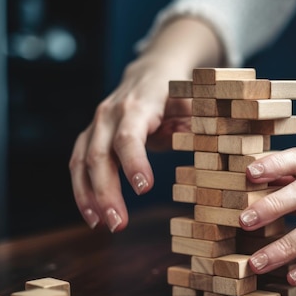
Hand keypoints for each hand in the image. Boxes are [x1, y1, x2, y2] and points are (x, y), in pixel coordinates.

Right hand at [68, 17, 221, 231]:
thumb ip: (203, 124)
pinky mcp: (89, 137)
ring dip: (89, 197)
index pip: (129, 135)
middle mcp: (109, 114)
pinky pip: (78, 165)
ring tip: (102, 225)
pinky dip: (82, 192)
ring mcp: (96, 125)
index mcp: (139, 105)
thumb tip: (217, 147)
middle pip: (99, 155)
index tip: (144, 189)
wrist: (153, 69)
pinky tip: (92, 216)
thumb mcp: (196, 102)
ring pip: (81, 162)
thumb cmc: (178, 92)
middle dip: (106, 192)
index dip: (134, 161)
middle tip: (118, 223)